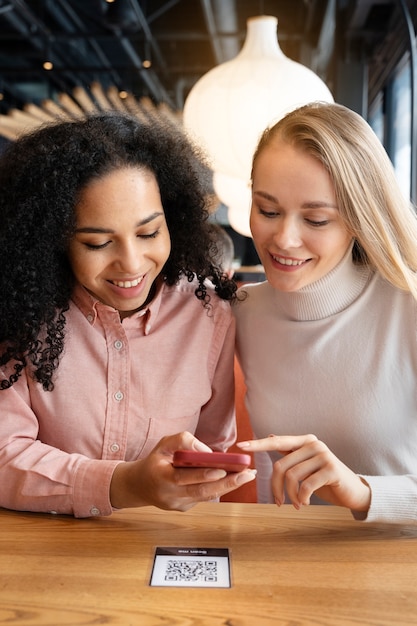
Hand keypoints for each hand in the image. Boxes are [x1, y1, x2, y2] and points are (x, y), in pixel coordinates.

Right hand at [110, 431, 256, 511]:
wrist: (139, 485)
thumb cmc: (154, 461)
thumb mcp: (163, 444)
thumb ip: (183, 441)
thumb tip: (206, 451)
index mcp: (162, 479)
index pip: (184, 478)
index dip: (203, 475)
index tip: (222, 470)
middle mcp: (170, 496)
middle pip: (201, 492)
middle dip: (227, 484)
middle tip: (247, 474)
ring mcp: (178, 505)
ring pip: (206, 496)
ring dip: (229, 487)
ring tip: (247, 476)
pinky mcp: (184, 508)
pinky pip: (203, 497)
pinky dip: (219, 488)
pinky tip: (234, 479)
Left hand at [237, 434, 370, 512]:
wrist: (352, 492)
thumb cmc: (325, 479)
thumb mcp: (306, 465)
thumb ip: (290, 453)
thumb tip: (270, 436)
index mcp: (305, 441)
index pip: (277, 441)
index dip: (258, 444)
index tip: (241, 446)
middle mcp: (314, 444)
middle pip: (281, 465)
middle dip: (276, 487)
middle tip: (279, 502)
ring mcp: (324, 455)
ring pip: (292, 477)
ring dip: (290, 496)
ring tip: (296, 504)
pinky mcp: (332, 469)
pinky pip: (306, 486)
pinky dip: (302, 498)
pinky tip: (305, 503)